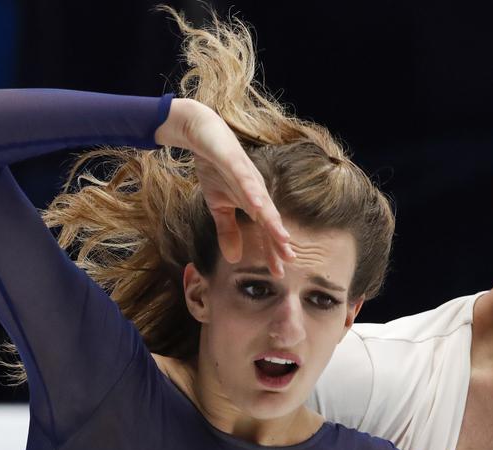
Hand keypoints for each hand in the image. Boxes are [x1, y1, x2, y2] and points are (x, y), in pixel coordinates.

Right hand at [154, 98, 292, 273]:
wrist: (203, 134)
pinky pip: (244, 178)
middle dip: (279, 240)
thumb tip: (234, 259)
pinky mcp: (235, 161)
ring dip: (272, 220)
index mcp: (252, 202)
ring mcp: (247, 176)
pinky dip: (252, 192)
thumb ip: (228, 230)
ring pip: (263, 201)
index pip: (264, 231)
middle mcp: (256, 190)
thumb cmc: (215, 169)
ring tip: (283, 238)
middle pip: (270, 219)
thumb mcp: (218, 206)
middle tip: (289, 260)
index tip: (278, 272)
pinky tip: (258, 205)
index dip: (271, 251)